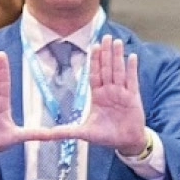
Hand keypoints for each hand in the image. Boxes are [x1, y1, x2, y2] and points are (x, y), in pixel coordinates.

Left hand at [37, 37, 147, 157]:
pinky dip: (132, 68)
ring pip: (119, 70)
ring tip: (116, 42)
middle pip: (107, 68)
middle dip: (106, 53)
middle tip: (105, 36)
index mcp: (98, 96)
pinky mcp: (133, 97)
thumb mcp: (83, 133)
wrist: (125, 143)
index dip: (94, 61)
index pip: (95, 74)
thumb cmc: (106, 136)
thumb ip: (65, 132)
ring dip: (118, 56)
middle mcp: (110, 91)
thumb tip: (45, 134)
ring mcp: (122, 93)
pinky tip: (132, 56)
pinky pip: (132, 80)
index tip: (93, 46)